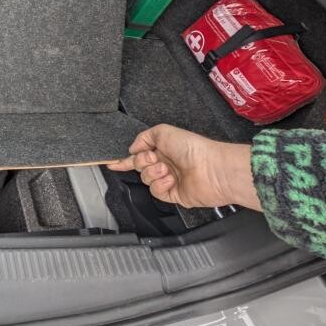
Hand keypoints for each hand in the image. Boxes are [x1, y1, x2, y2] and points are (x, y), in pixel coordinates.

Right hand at [107, 124, 261, 210]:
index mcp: (164, 149)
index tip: (114, 164)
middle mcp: (166, 164)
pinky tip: (169, 180)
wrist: (211, 168)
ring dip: (153, 173)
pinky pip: (155, 191)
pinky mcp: (173, 194)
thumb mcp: (163, 132)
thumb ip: (144, 137)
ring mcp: (169, 179)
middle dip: (143, 162)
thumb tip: (133, 149)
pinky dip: (160, 185)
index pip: (140, 155)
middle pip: (140, 167)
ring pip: (146, 179)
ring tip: (166, 169)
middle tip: (154, 158)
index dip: (126, 160)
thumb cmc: (193, 148)